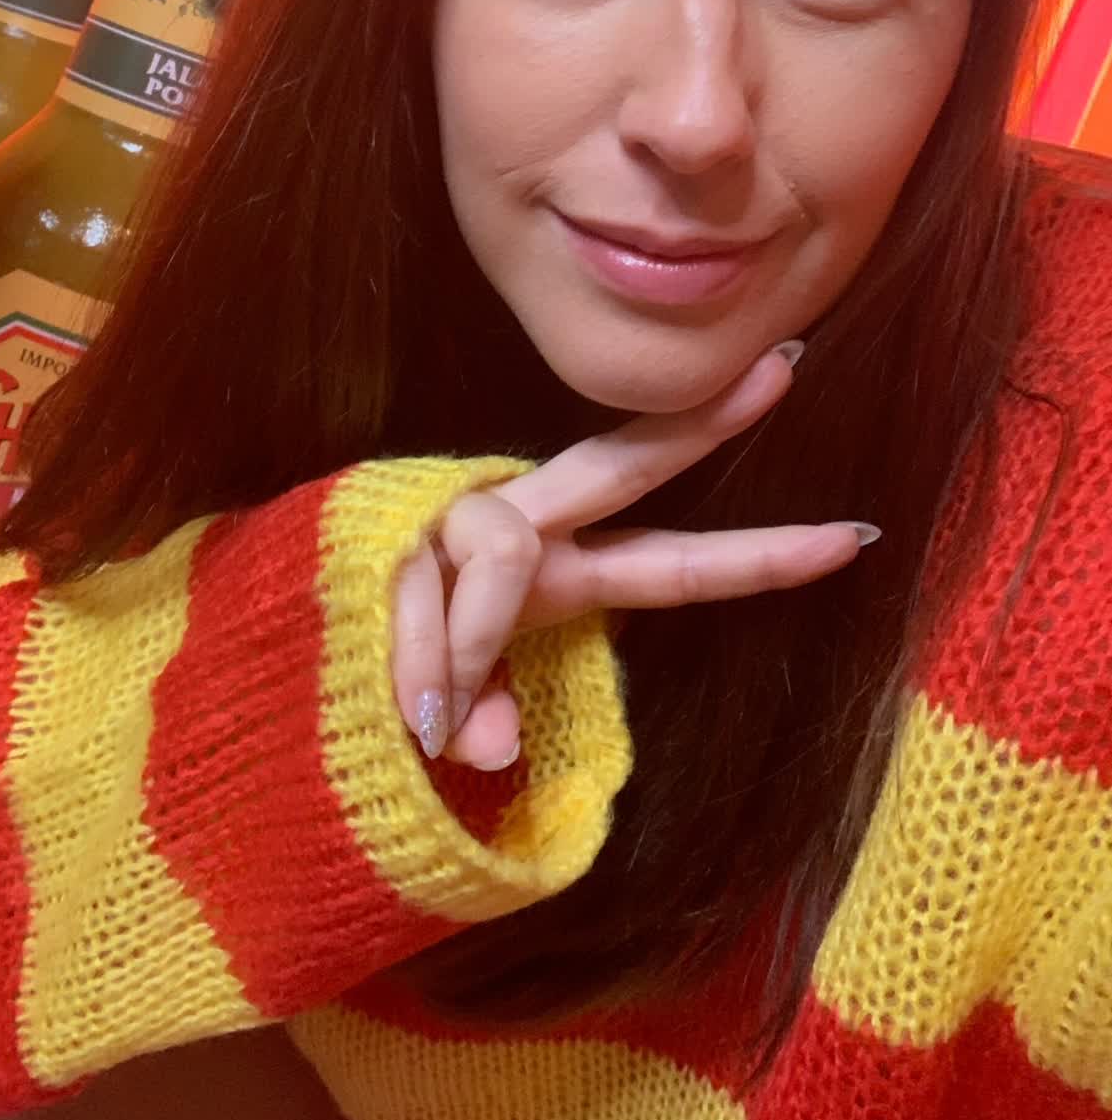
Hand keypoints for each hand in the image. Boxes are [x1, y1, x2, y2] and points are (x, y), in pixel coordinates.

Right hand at [390, 342, 877, 771]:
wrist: (264, 643)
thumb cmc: (371, 675)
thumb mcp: (444, 716)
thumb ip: (480, 717)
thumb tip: (486, 744)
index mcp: (555, 577)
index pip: (668, 561)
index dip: (757, 559)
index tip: (856, 537)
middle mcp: (517, 530)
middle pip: (621, 466)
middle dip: (699, 427)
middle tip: (785, 374)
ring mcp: (455, 520)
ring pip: (499, 555)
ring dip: (465, 648)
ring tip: (427, 722)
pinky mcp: (386, 518)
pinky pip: (425, 583)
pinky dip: (420, 654)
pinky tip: (402, 705)